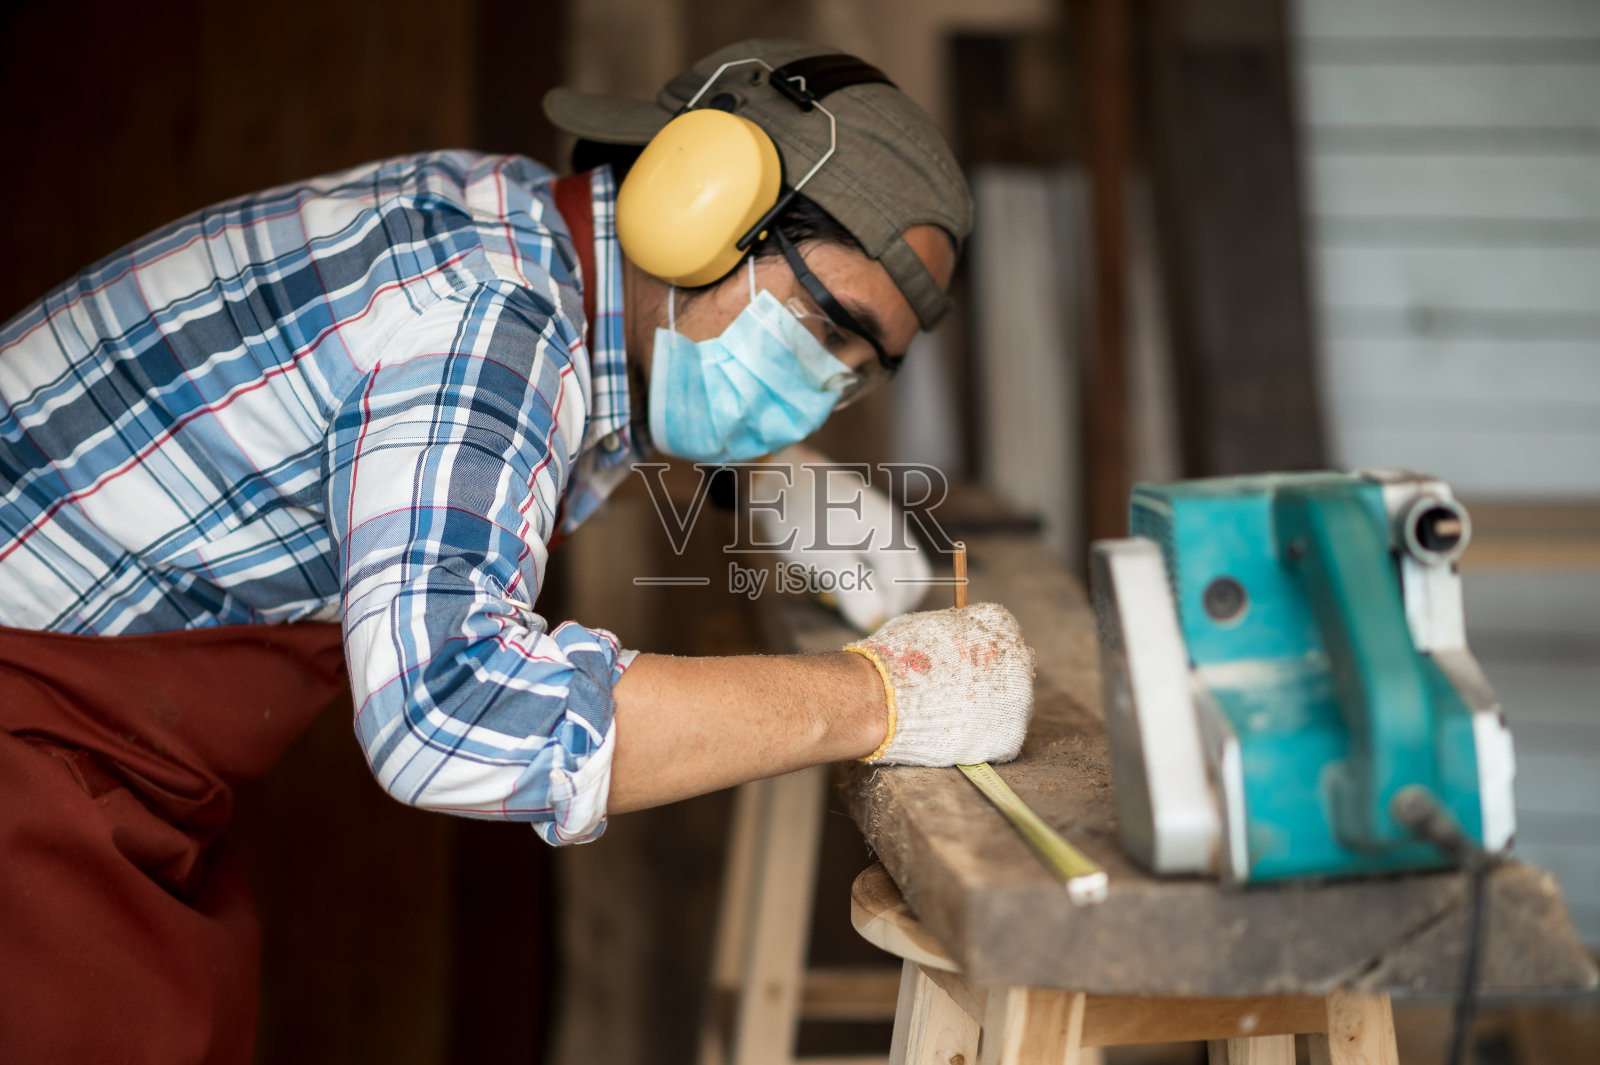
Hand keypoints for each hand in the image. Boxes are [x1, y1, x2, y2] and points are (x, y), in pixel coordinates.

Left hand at [756, 445, 930, 632]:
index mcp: (888, 535)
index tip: (859, 627)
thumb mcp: (823, 559)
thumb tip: (876, 622)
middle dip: (891, 601)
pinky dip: (866, 571)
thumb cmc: (798, 518)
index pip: (903, 587)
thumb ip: (854, 590)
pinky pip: (878, 554)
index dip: (886, 613)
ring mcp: (880, 520)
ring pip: (895, 566)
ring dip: (878, 587)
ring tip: (843, 593)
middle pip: (911, 577)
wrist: (775, 473)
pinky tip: (836, 573)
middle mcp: (892, 526)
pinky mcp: (864, 519)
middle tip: (858, 614)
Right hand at [846, 602, 1034, 765]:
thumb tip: (957, 639)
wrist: (887, 700)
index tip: (957, 663)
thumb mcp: (931, 624)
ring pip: (1008, 707)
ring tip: (952, 716)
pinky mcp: (1010, 736)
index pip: (999, 635)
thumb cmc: (900, 658)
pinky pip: (1001, 738)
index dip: (975, 652)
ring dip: (986, 712)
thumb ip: (957, 631)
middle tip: (954, 693)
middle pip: (1009, 672)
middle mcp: (1019, 659)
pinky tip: (958, 734)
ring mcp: (1019, 700)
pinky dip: (982, 740)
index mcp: (999, 625)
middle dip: (985, 683)